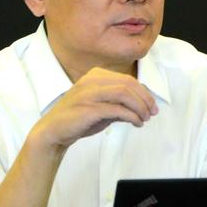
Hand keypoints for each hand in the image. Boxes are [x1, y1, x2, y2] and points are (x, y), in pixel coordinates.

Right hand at [33, 67, 158, 148]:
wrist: (53, 131)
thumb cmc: (78, 119)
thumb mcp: (102, 107)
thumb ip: (119, 103)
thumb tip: (142, 107)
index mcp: (95, 75)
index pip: (127, 80)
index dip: (144, 92)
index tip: (152, 106)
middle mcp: (92, 80)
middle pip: (128, 84)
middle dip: (145, 99)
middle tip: (152, 112)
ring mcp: (89, 93)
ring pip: (125, 94)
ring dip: (140, 107)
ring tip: (145, 118)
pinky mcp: (89, 108)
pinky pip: (117, 109)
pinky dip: (132, 116)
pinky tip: (136, 123)